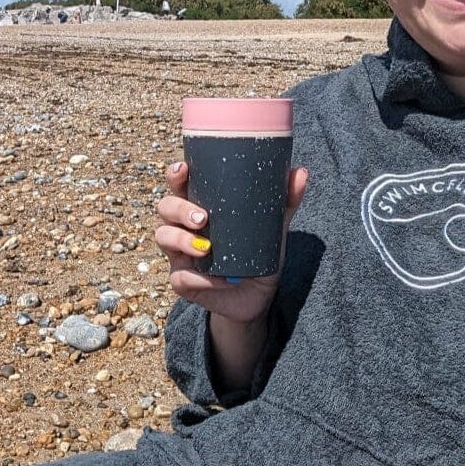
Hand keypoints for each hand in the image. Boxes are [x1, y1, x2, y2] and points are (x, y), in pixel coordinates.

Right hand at [154, 159, 308, 325]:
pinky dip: (203, 279)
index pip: (181, 185)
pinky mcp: (182, 282)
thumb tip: (300, 172)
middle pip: (165, 207)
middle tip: (202, 217)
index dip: (175, 175)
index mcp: (199, 206)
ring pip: (164, 237)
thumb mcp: (273, 229)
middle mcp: (183, 227)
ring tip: (206, 247)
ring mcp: (179, 255)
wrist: (257, 297)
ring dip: (182, 240)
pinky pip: (182, 277)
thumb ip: (284, 202)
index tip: (183, 168)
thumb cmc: (258, 256)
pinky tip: (225, 279)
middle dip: (179, 209)